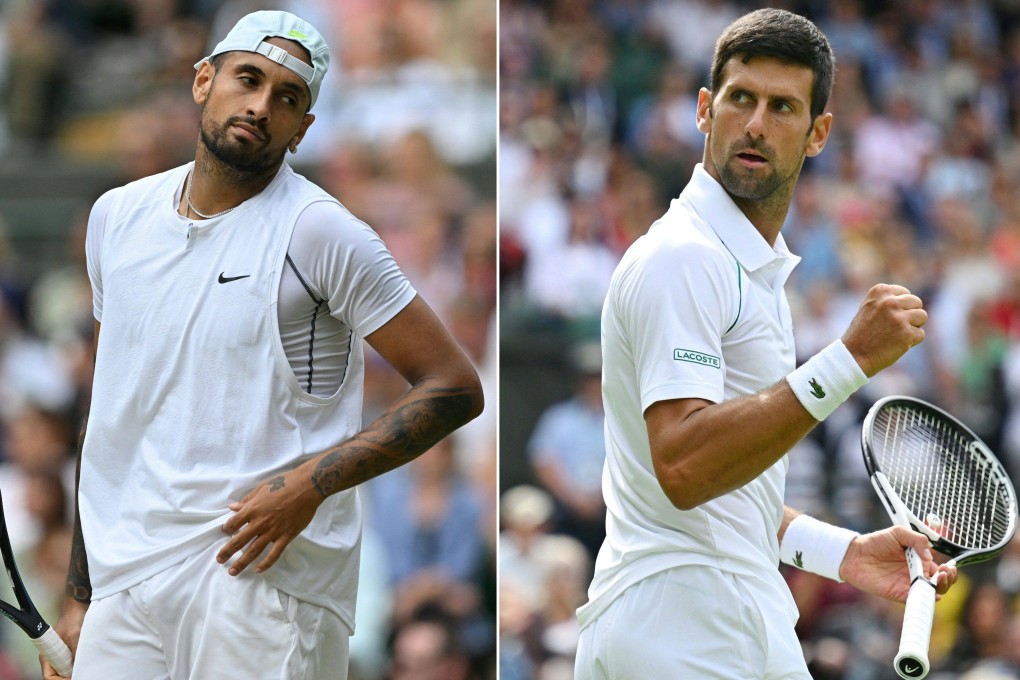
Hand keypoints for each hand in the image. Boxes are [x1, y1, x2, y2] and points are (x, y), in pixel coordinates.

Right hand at [40, 598, 86, 677]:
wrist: (78, 606)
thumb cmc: (73, 619)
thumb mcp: (75, 636)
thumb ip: (75, 653)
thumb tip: (78, 669)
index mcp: (47, 655)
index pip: (48, 676)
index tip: (73, 678)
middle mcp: (51, 657)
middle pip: (57, 675)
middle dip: (67, 678)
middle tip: (82, 676)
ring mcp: (59, 654)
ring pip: (64, 671)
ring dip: (73, 672)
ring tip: (85, 672)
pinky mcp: (67, 651)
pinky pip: (70, 664)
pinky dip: (76, 666)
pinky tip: (85, 666)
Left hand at [217, 464, 323, 574]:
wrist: (307, 487)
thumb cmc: (284, 483)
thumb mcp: (262, 487)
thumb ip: (247, 500)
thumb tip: (232, 507)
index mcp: (252, 509)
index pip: (233, 523)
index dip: (227, 528)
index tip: (226, 532)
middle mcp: (260, 523)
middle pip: (238, 541)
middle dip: (227, 552)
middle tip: (219, 560)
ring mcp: (273, 532)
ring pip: (254, 551)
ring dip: (241, 562)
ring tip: (232, 572)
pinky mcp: (286, 537)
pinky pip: (274, 554)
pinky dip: (266, 563)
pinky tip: (258, 570)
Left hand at [839, 526, 957, 602]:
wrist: (854, 553)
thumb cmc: (875, 542)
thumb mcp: (897, 532)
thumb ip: (916, 539)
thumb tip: (929, 555)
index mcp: (919, 561)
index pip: (940, 569)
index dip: (948, 570)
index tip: (948, 566)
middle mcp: (916, 575)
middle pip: (940, 583)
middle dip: (948, 580)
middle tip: (944, 573)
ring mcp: (907, 585)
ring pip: (931, 593)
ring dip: (940, 589)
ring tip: (938, 579)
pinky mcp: (898, 594)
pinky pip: (914, 600)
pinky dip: (924, 599)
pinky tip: (929, 592)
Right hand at [842, 284, 926, 376]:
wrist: (854, 356)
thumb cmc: (862, 333)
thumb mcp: (870, 307)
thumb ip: (887, 300)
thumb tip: (911, 301)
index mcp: (880, 291)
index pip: (906, 293)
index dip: (901, 307)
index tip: (889, 317)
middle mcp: (890, 302)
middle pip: (917, 302)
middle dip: (910, 314)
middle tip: (895, 327)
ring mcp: (899, 318)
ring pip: (923, 316)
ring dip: (913, 326)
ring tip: (896, 334)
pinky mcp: (906, 334)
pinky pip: (920, 334)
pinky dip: (911, 341)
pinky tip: (896, 344)